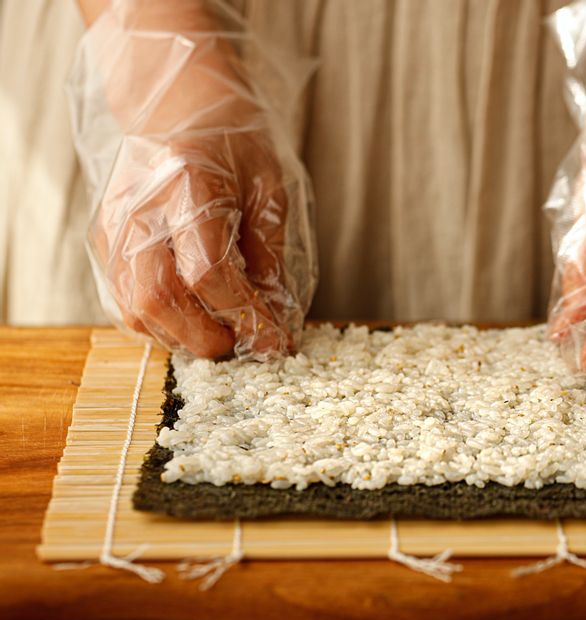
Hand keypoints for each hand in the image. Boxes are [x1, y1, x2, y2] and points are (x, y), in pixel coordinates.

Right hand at [72, 1, 316, 358]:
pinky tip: (192, 318)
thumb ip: (269, 256)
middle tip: (242, 342)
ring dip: (182, 337)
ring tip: (219, 331)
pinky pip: (125, 303)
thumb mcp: (268, 189)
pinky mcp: (106, 242)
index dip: (244, 315)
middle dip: (207, 337)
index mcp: (187, 186)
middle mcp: (140, 209)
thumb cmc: (230, 143)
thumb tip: (274, 320)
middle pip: (159, 299)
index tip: (274, 342)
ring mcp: (115, 227)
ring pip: (136, 309)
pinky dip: (162, 325)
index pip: (208, 271)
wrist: (176, 106)